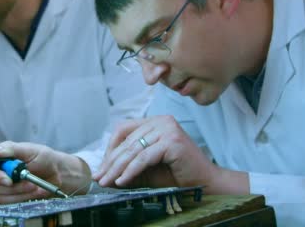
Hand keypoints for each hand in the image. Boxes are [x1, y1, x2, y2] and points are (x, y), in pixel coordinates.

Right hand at [0, 141, 91, 203]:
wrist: (57, 173)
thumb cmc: (43, 158)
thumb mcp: (30, 150)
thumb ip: (11, 149)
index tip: (8, 179)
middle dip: (13, 186)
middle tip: (30, 182)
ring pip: (1, 195)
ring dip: (21, 192)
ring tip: (35, 184)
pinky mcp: (7, 198)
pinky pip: (10, 203)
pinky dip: (24, 197)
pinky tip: (34, 190)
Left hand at [92, 115, 246, 193]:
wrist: (205, 184)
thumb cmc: (176, 175)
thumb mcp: (146, 169)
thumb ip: (126, 167)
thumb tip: (101, 174)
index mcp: (155, 121)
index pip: (124, 130)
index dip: (110, 149)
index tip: (101, 168)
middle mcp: (161, 120)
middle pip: (127, 140)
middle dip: (111, 162)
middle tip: (99, 179)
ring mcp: (168, 128)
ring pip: (133, 149)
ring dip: (117, 168)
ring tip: (107, 182)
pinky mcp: (172, 141)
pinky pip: (144, 157)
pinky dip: (130, 170)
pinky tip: (122, 181)